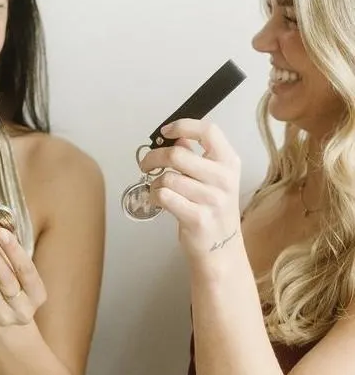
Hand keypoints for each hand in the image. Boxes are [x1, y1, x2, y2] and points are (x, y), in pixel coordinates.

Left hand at [0, 226, 47, 326]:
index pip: (27, 271)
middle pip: (5, 278)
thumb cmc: (13, 289)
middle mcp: (22, 309)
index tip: (2, 231)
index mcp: (37, 295)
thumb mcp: (20, 276)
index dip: (14, 251)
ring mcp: (2, 315)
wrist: (4, 325)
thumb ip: (11, 256)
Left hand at [140, 118, 241, 257]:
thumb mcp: (213, 179)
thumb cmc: (213, 210)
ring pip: (167, 178)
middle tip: (146, 164)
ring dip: (155, 182)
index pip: (209, 131)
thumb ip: (197, 157)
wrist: (221, 249)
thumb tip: (176, 139)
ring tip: (157, 189)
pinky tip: (158, 201)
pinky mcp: (197, 218)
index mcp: (229, 162)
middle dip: (153, 157)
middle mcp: (224, 179)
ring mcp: (212, 199)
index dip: (183, 126)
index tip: (165, 132)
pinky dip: (154, 196)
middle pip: (177, 154)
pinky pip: (164, 196)